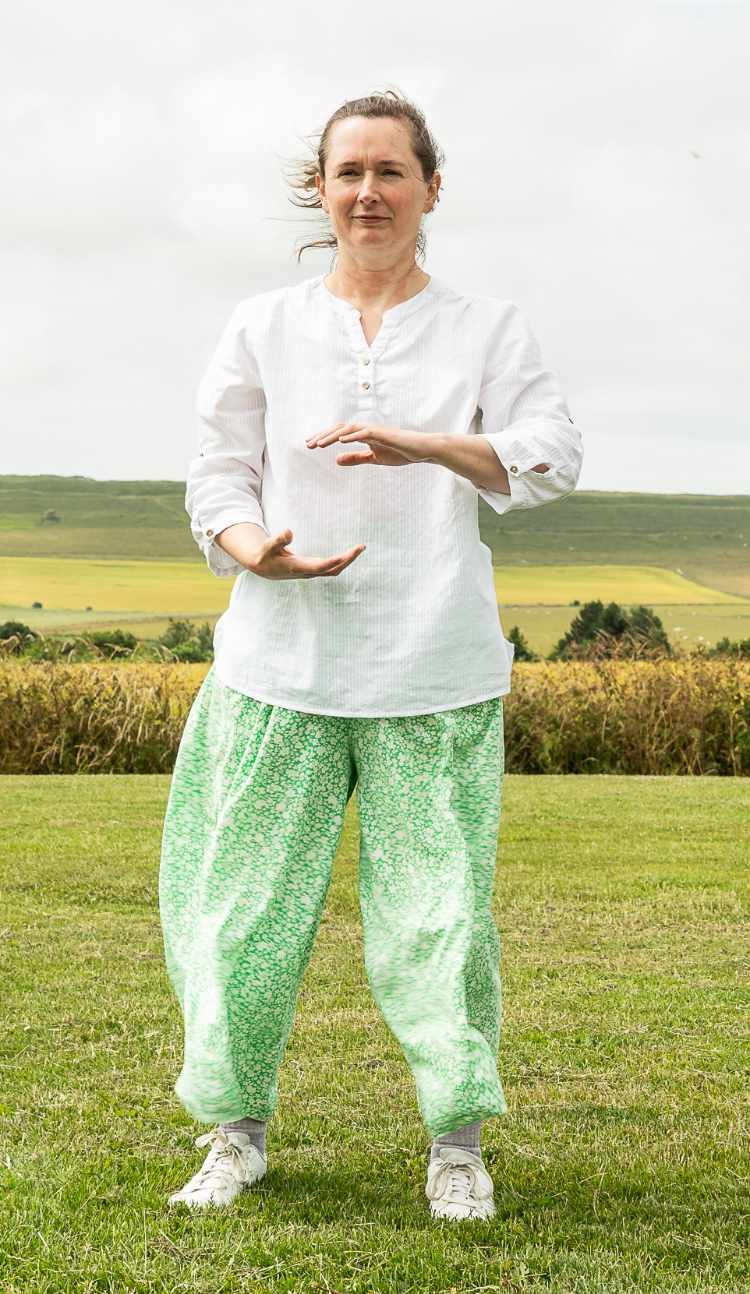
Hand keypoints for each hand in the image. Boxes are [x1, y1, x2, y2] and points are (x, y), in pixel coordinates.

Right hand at [246, 528, 365, 579]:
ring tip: (360, 548)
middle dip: (347, 559)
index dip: (332, 561)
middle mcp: (306, 572)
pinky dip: (342, 561)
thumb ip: (277, 540)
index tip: (346, 554)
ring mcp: (311, 572)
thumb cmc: (264, 555)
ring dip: (347, 560)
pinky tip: (349, 553)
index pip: (319, 566)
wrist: (263, 568)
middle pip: (332, 569)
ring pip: (334, 570)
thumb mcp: (266, 547)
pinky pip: (331, 568)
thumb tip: (289, 532)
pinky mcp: (312, 570)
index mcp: (296, 567)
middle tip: (361, 547)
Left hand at [305, 422, 433, 466]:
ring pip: (348, 429)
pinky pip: (364, 433)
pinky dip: (352, 436)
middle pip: (339, 429)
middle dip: (323, 436)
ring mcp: (374, 430)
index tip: (311, 444)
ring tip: (319, 444)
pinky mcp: (383, 434)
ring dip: (332, 436)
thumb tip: (336, 460)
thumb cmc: (400, 452)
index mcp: (363, 435)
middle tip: (308, 444)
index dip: (324, 438)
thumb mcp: (373, 458)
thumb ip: (355, 458)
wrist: (420, 450)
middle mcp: (366, 429)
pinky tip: (340, 441)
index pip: (339, 433)